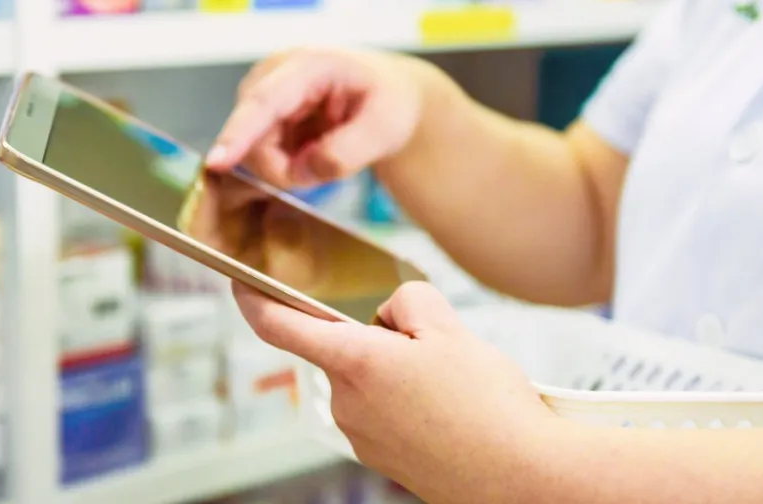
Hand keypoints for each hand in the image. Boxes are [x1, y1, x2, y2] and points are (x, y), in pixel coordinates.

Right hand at [206, 48, 444, 187]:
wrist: (386, 94)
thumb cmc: (388, 102)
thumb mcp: (386, 128)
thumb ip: (350, 151)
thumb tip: (309, 169)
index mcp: (310, 64)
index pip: (265, 101)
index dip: (239, 134)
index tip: (217, 162)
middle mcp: (276, 72)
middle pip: (255, 136)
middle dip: (286, 167)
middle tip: (329, 168)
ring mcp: (263, 90)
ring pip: (254, 149)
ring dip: (287, 166)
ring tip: (326, 151)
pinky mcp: (259, 111)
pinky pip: (258, 152)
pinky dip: (285, 162)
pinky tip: (311, 148)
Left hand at [232, 281, 560, 501]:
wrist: (523, 480)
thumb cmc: (488, 408)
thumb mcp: (451, 328)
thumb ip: (408, 301)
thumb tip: (391, 318)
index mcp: (355, 363)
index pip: (278, 325)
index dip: (252, 299)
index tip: (239, 283)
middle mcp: (346, 403)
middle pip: (345, 346)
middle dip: (381, 335)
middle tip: (435, 346)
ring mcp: (362, 436)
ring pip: (367, 379)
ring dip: (398, 370)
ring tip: (451, 389)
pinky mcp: (381, 458)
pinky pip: (384, 410)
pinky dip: (408, 402)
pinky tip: (449, 413)